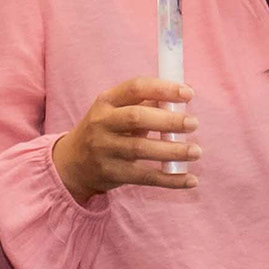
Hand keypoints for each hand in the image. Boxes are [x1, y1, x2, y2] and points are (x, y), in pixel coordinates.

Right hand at [52, 79, 198, 202]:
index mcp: (106, 101)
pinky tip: (190, 180)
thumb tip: (184, 96)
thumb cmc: (106, 130)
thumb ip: (147, 103)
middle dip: (169, 120)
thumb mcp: (117, 111)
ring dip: (172, 151)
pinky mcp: (112, 173)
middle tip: (194, 124)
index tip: (189, 94)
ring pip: (141, 149)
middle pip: (136, 118)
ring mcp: (104, 149)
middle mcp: (102, 123)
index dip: (163, 89)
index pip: (135, 88)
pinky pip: (144, 177)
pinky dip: (169, 179)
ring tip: (196, 152)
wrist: (73, 163)